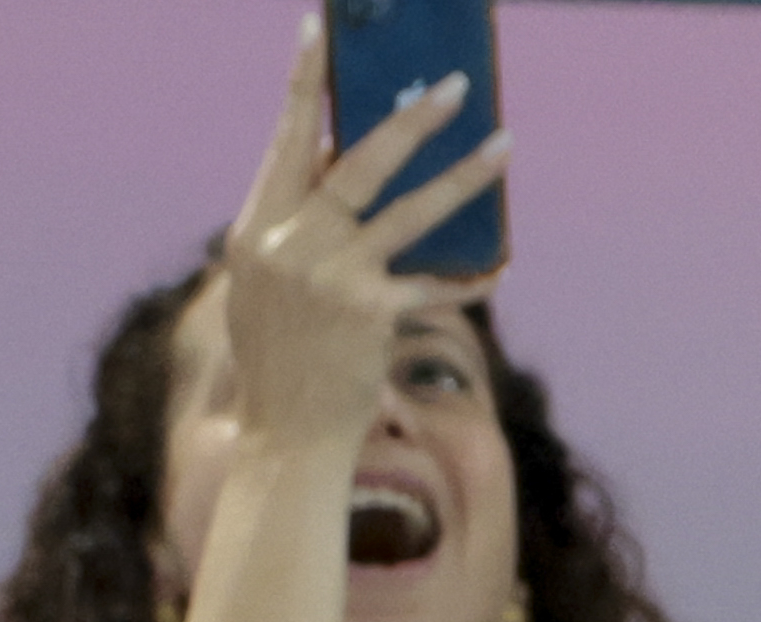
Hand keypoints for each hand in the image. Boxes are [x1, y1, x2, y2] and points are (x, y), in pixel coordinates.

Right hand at [222, 29, 511, 464]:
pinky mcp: (372, 314)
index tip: (319, 27)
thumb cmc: (279, 362)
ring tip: (504, 145)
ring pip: (412, 209)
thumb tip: (342, 155)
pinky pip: (434, 282)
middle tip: (456, 85)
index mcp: (256, 232)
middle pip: (360, 161)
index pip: (284, 141)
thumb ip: (295, 226)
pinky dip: (470, 277)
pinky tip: (501, 263)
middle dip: (412, 119)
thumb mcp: (267, 287)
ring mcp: (333, 279)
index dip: (302, 83)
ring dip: (465, 175)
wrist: (285, 441)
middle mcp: (291, 247)